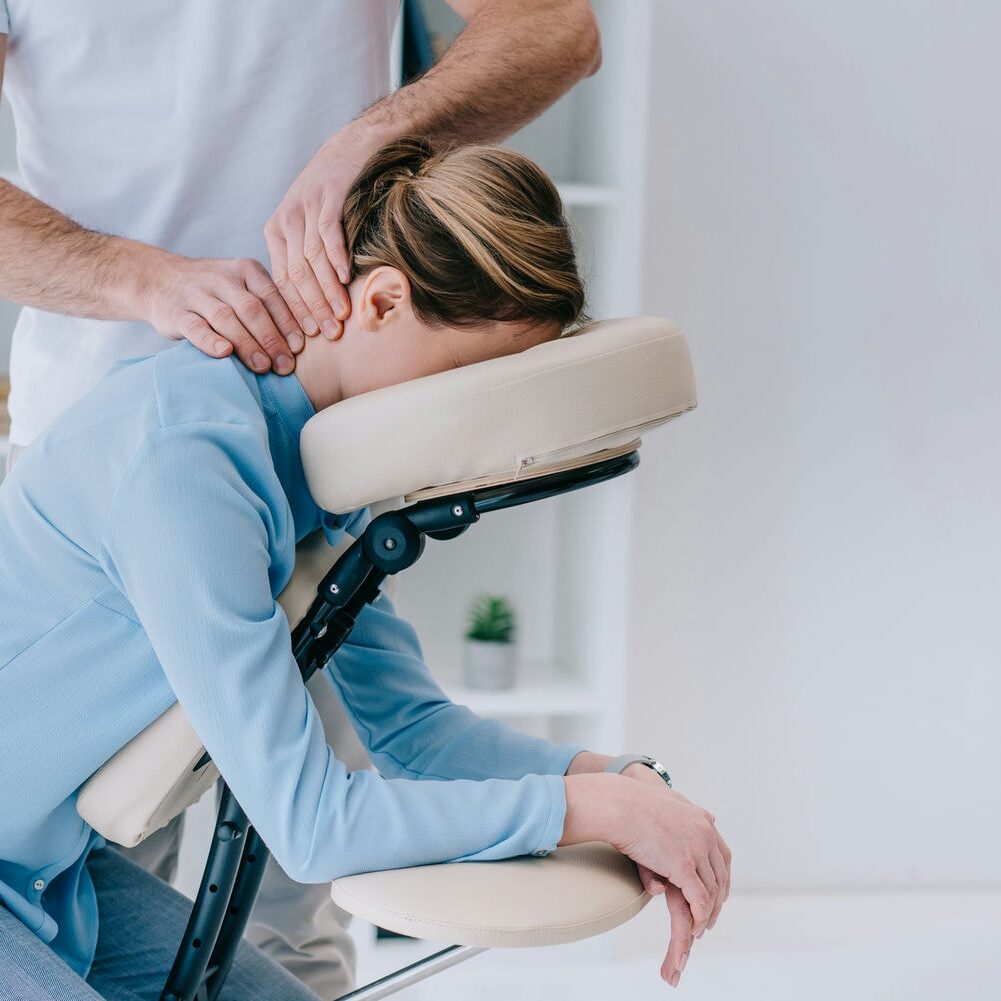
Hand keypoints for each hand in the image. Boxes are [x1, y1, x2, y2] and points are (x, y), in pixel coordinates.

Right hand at [136, 249, 303, 374]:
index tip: (302, 347)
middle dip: (272, 338)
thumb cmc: (215, 292)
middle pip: (252, 309)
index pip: (272, 297)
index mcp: (246, 270)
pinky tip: (225, 354)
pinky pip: (195, 327)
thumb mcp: (242, 287)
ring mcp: (197, 294)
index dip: (289, 322)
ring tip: (264, 367)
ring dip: (248, 344)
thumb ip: (268, 306)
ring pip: (226, 318)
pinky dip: (210, 341)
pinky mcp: (175, 312)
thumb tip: (303, 342)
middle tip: (287, 365)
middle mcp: (222, 279)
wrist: (158, 278)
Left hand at [265, 126, 378, 340]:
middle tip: (328, 334)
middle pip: (296, 274)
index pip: (282, 280)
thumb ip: (305, 258)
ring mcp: (306, 207)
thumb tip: (313, 304)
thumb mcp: (309, 226)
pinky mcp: (328, 196)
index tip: (309, 337)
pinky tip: (344, 279)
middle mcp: (286, 220)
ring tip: (340, 315)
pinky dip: (335, 258)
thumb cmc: (334, 196)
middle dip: (312, 308)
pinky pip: (328, 233)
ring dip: (326, 290)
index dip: (295, 311)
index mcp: (276, 232)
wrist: (353, 149)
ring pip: (311, 259)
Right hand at [610, 780, 730, 968]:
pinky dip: (699, 917)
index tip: (716, 894)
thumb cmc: (629, 804)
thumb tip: (674, 834)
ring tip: (701, 928)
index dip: (721, 878)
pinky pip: (700, 899)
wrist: (617, 804)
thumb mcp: (661, 809)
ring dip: (708, 913)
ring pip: (712, 891)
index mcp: (702, 819)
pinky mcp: (683, 865)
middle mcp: (705, 833)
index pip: (722, 855)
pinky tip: (695, 929)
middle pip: (721, 875)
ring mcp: (696, 849)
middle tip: (710, 917)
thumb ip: (672, 824)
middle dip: (718, 899)